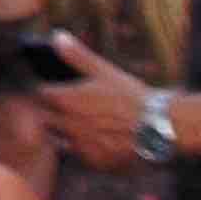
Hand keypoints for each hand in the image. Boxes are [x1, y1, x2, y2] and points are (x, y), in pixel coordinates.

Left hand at [51, 37, 164, 160]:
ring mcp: (80, 146)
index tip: (53, 90)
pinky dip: (84, 150)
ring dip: (65, 134)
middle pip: (44, 120)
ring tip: (83, 126)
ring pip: (59, 141)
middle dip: (51, 113)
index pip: (39, 95)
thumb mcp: (103, 71)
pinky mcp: (95, 163)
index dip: (45, 91)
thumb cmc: (133, 97)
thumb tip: (57, 36)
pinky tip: (98, 141)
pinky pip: (80, 158)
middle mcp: (67, 125)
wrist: (161, 127)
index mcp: (65, 100)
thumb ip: (77, 55)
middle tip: (67, 108)